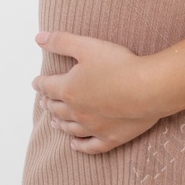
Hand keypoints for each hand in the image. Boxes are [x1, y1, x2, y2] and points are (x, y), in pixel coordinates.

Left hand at [32, 31, 166, 153]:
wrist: (147, 89)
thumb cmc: (118, 65)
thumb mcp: (87, 46)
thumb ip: (61, 41)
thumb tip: (39, 38)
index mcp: (69, 89)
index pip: (48, 86)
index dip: (41, 84)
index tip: (37, 83)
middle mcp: (76, 111)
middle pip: (57, 109)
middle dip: (49, 104)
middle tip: (45, 102)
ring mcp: (92, 128)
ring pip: (69, 128)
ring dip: (60, 124)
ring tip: (54, 122)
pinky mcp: (110, 138)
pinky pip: (90, 146)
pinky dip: (80, 146)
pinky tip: (75, 144)